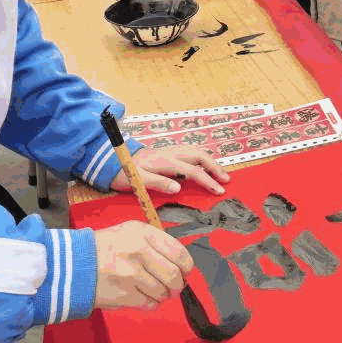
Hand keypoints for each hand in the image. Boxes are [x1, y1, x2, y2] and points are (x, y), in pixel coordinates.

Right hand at [93, 220, 192, 309]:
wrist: (73, 264)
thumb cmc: (105, 248)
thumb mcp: (130, 232)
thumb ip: (156, 243)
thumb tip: (181, 264)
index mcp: (143, 233)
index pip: (178, 252)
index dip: (187, 265)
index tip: (185, 271)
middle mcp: (139, 251)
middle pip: (174, 275)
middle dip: (177, 285)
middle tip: (174, 287)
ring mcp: (131, 274)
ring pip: (163, 292)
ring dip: (162, 295)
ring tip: (153, 291)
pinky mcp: (124, 294)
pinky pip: (149, 304)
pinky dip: (150, 304)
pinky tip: (142, 297)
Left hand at [110, 146, 229, 194]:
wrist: (115, 160)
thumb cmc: (126, 173)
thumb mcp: (138, 180)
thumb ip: (158, 183)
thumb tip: (178, 188)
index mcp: (166, 161)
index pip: (193, 170)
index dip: (208, 181)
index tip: (219, 191)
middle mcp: (171, 152)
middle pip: (200, 155)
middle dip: (216, 167)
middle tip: (226, 181)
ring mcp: (171, 150)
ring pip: (197, 151)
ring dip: (211, 161)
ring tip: (221, 173)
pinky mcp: (169, 151)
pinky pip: (191, 151)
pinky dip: (203, 157)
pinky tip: (206, 164)